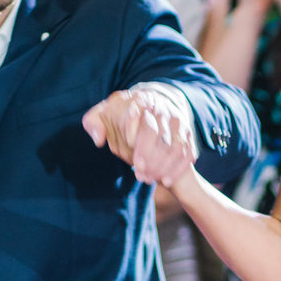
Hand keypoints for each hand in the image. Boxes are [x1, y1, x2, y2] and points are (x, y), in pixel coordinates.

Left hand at [82, 86, 196, 189]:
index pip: (137, 111)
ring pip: (175, 144)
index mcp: (139, 99)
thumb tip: (98, 139)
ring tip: (150, 179)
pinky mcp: (187, 134)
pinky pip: (187, 152)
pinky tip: (166, 181)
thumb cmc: (121, 117)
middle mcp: (161, 108)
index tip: (128, 150)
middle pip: (157, 132)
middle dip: (149, 154)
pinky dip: (178, 168)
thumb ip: (93, 123)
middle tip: (139, 172)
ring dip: (163, 165)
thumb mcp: (103, 115)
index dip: (132, 132)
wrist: (150, 111)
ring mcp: (177, 121)